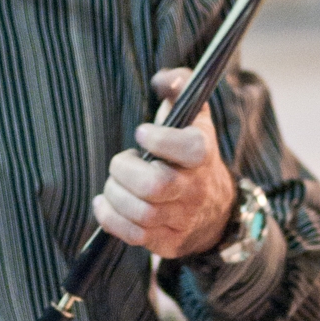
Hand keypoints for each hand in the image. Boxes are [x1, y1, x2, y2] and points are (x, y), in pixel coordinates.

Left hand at [92, 67, 235, 260]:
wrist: (214, 205)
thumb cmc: (190, 150)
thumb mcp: (193, 113)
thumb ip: (180, 84)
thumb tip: (163, 80)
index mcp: (202, 152)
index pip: (189, 149)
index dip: (161, 141)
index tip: (141, 133)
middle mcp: (196, 187)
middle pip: (156, 185)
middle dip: (124, 171)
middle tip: (120, 162)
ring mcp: (183, 217)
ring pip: (142, 213)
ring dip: (115, 195)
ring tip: (114, 183)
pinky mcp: (169, 240)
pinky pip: (135, 236)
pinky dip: (110, 219)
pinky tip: (105, 203)